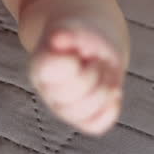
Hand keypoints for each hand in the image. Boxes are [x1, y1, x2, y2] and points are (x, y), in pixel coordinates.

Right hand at [29, 19, 124, 135]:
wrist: (89, 46)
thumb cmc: (80, 36)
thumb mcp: (75, 27)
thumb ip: (67, 33)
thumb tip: (57, 39)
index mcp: (40, 66)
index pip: (53, 72)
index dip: (73, 62)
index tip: (78, 52)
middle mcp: (48, 91)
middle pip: (78, 91)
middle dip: (95, 72)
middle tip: (95, 60)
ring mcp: (63, 109)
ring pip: (90, 110)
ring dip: (106, 87)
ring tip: (103, 73)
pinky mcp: (81, 120)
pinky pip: (97, 125)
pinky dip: (111, 108)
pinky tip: (112, 91)